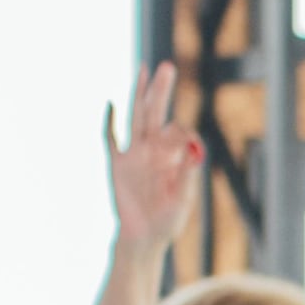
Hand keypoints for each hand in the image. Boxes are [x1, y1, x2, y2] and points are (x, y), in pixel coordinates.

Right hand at [106, 63, 203, 262]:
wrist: (144, 240)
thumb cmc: (167, 223)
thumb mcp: (182, 201)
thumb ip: (187, 177)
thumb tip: (195, 152)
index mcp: (172, 157)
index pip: (177, 131)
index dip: (181, 132)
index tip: (186, 143)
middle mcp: (153, 151)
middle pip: (156, 113)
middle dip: (161, 90)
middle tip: (167, 65)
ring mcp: (134, 156)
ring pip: (135, 117)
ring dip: (139, 94)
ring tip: (144, 69)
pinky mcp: (117, 166)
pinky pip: (110, 140)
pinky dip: (109, 123)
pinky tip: (110, 105)